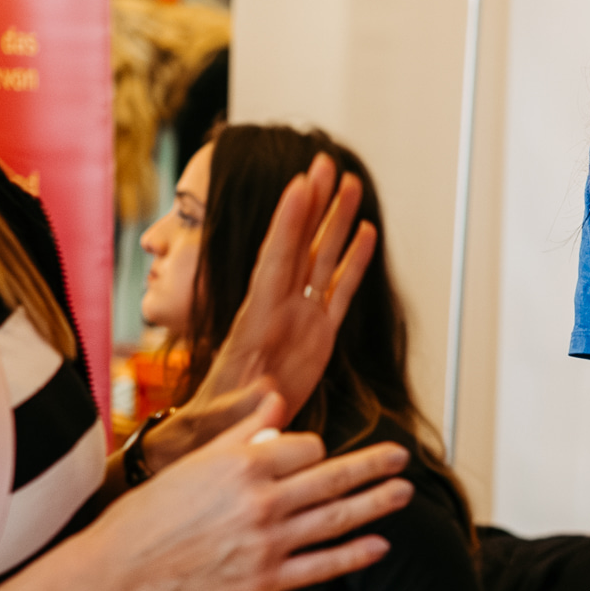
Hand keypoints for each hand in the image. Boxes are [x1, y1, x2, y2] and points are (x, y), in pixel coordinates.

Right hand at [93, 393, 412, 590]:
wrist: (116, 574)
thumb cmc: (147, 516)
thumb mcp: (192, 462)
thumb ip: (242, 432)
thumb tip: (275, 399)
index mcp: (241, 465)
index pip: (306, 447)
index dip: (316, 449)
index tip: (319, 454)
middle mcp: (260, 501)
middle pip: (332, 477)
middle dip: (373, 466)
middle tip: (402, 456)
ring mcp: (266, 543)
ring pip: (337, 519)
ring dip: (376, 504)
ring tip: (404, 493)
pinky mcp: (265, 582)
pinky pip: (322, 566)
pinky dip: (355, 555)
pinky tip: (379, 546)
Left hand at [143, 154, 379, 471]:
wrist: (231, 427)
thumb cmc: (225, 417)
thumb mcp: (232, 409)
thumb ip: (252, 402)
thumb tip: (267, 400)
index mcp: (257, 318)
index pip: (276, 260)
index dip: (289, 223)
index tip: (300, 185)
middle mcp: (279, 307)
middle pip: (300, 244)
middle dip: (313, 203)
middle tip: (325, 163)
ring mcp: (301, 316)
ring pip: (321, 258)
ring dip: (335, 221)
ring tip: (350, 185)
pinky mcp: (319, 333)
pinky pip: (339, 290)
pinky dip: (352, 261)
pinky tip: (364, 234)